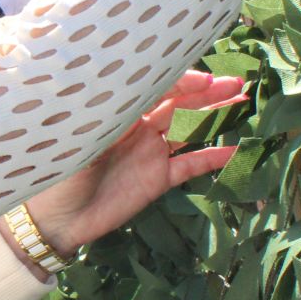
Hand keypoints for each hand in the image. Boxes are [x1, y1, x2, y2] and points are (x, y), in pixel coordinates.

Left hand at [19, 72, 247, 259]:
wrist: (56, 219)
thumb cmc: (60, 171)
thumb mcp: (83, 136)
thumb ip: (112, 113)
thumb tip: (138, 87)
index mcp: (118, 110)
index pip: (156, 86)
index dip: (183, 81)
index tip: (207, 80)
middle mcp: (137, 126)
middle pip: (179, 103)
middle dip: (209, 93)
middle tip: (239, 84)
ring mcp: (149, 152)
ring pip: (189, 129)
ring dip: (216, 116)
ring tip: (244, 103)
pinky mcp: (157, 179)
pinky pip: (190, 164)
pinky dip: (213, 157)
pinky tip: (236, 150)